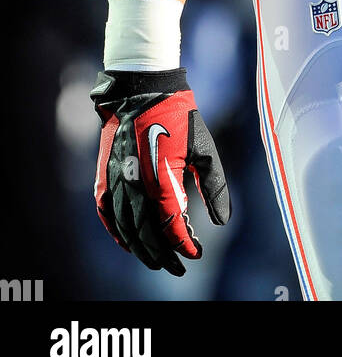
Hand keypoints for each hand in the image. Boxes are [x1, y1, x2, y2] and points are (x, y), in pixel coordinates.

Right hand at [91, 68, 230, 275]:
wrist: (141, 89)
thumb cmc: (178, 116)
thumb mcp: (204, 148)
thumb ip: (214, 186)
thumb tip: (222, 222)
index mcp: (161, 181)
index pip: (172, 227)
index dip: (184, 245)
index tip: (196, 254)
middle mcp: (136, 187)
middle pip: (147, 235)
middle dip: (163, 255)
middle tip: (177, 267)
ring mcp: (117, 183)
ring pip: (126, 229)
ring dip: (141, 249)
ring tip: (156, 260)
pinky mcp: (104, 177)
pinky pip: (107, 214)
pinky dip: (117, 233)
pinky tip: (128, 242)